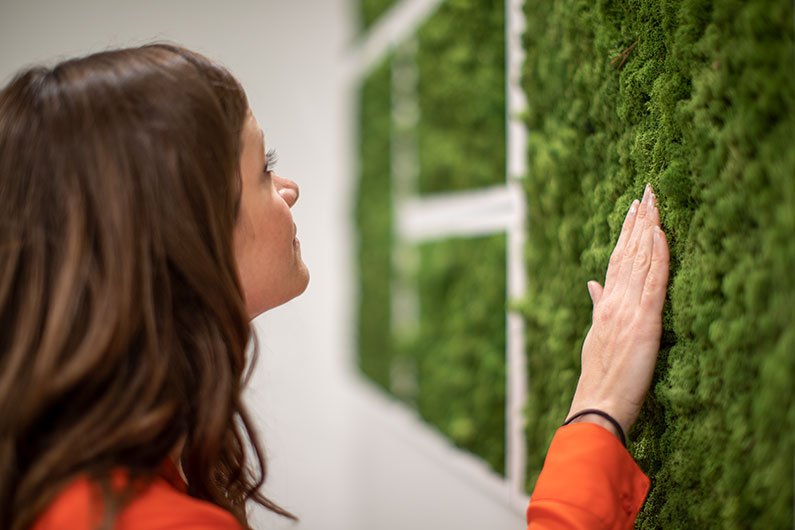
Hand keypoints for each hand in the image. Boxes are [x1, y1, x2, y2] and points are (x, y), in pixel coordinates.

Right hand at [567, 183, 669, 436]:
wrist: (597, 404)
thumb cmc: (598, 379)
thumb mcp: (595, 338)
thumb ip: (597, 307)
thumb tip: (593, 283)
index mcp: (605, 306)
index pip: (616, 261)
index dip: (625, 233)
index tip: (632, 209)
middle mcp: (614, 302)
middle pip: (628, 253)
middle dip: (638, 221)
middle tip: (646, 191)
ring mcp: (627, 310)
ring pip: (639, 260)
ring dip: (647, 228)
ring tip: (653, 202)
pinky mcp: (644, 322)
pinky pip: (653, 282)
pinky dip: (657, 256)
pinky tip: (660, 234)